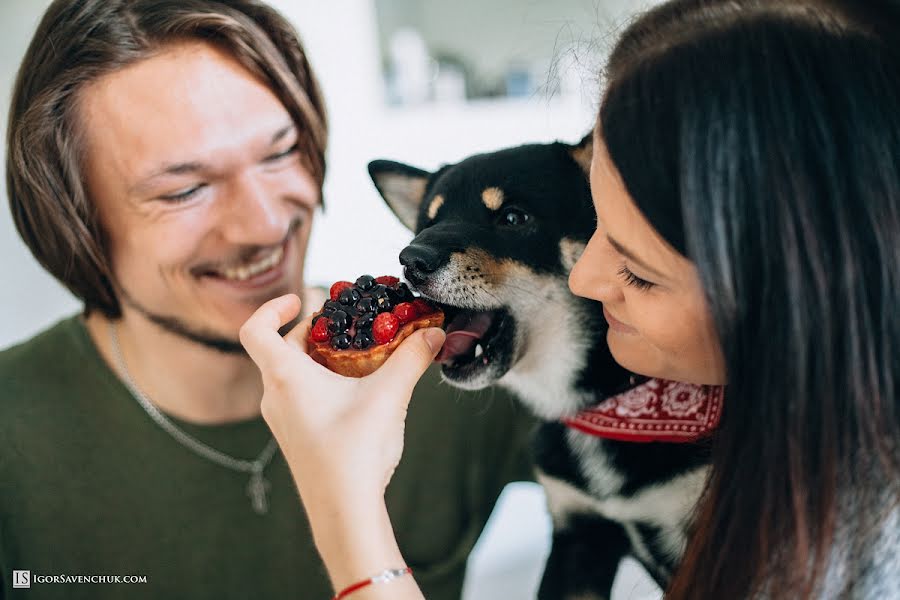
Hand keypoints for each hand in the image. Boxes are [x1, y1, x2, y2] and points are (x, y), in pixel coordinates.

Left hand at [240, 294, 445, 513]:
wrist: (343, 512)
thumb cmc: (355, 452)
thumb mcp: (389, 394)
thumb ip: (412, 357)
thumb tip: (432, 333)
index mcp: (285, 377)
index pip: (255, 329)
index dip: (272, 307)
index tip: (301, 300)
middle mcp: (275, 396)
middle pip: (280, 349)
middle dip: (311, 332)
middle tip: (344, 326)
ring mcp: (282, 420)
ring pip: (290, 375)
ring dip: (317, 360)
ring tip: (355, 359)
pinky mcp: (295, 438)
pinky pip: (298, 398)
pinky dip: (319, 384)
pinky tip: (355, 394)